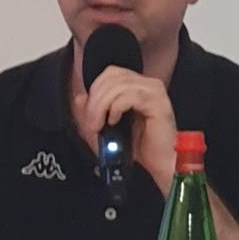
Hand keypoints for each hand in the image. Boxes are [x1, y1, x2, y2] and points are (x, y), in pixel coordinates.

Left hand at [73, 66, 177, 193]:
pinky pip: (129, 95)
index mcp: (137, 86)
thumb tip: (79, 98)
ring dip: (101, 106)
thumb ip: (92, 114)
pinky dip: (116, 108)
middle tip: (92, 123)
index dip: (95, 90)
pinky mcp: (158, 103)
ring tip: (99, 125)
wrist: (160, 166)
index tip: (89, 114)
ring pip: (118, 85)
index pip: (110, 73)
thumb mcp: (106, 131)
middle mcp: (147, 84)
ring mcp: (154, 92)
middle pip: (111, 76)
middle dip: (95, 100)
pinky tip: (114, 122)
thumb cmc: (139, 149)